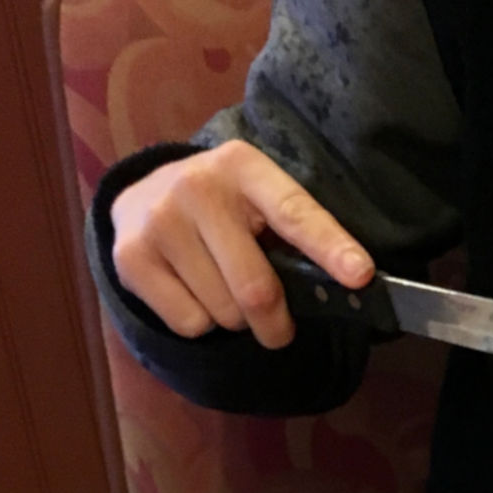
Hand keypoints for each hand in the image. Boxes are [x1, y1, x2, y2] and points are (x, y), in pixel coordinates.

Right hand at [110, 141, 372, 348]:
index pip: (293, 213)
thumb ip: (295, 237)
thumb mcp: (258, 205)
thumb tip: (350, 284)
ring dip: (233, 318)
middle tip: (275, 326)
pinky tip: (189, 289)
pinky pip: (190, 324)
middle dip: (275, 323)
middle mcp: (197, 186)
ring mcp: (159, 220)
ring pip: (224, 313)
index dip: (329, 247)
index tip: (360, 275)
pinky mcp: (131, 256)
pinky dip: (200, 323)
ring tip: (218, 286)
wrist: (141, 197)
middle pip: (256, 290)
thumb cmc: (222, 212)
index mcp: (242, 167)